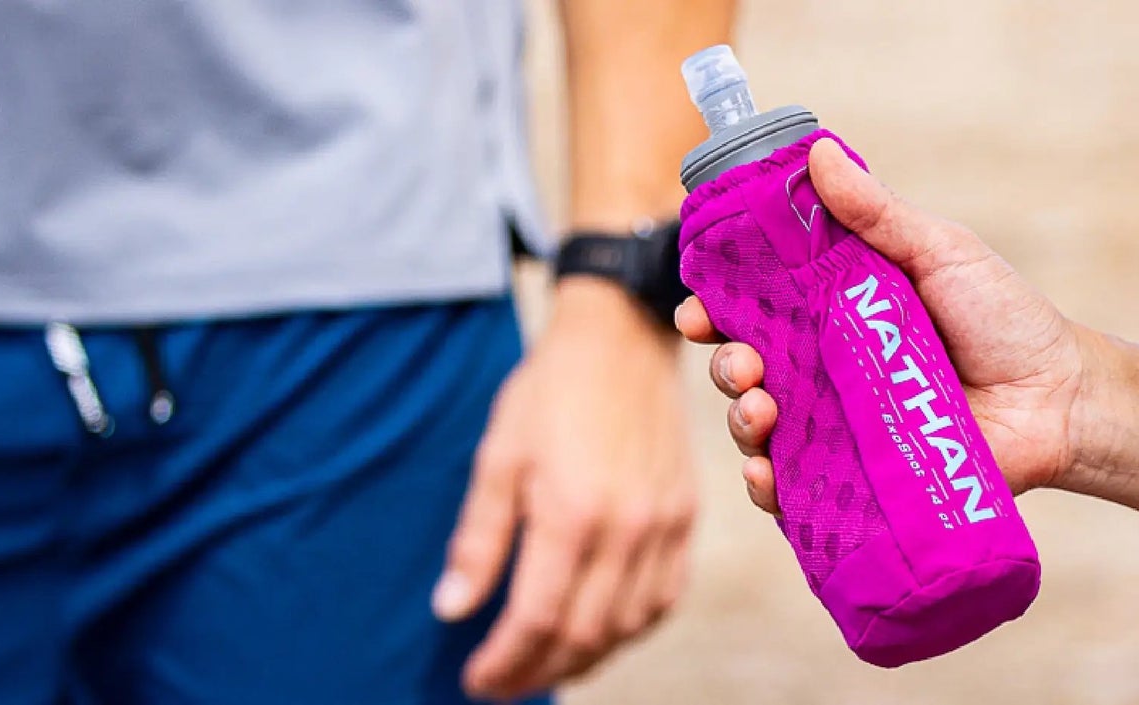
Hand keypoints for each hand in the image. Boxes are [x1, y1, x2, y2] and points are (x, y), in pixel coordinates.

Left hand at [433, 279, 693, 699]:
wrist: (621, 338)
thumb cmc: (549, 392)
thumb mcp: (497, 457)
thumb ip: (478, 541)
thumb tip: (452, 610)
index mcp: (571, 512)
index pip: (537, 619)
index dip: (504, 662)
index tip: (475, 681)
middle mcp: (626, 528)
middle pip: (584, 635)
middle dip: (538, 672)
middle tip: (502, 683)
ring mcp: (665, 525)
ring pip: (628, 626)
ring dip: (584, 659)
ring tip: (544, 665)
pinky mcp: (686, 517)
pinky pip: (664, 598)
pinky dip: (630, 628)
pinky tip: (599, 631)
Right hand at [674, 140, 1095, 514]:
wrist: (1059, 399)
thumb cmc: (1006, 319)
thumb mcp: (939, 252)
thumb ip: (876, 213)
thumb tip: (816, 153)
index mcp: (835, 309)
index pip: (756, 306)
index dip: (717, 306)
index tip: (702, 306)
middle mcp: (827, 368)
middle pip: (746, 367)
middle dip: (726, 365)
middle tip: (744, 363)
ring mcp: (839, 426)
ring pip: (761, 427)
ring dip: (742, 420)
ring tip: (762, 411)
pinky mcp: (859, 478)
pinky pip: (796, 489)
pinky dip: (768, 486)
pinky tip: (767, 473)